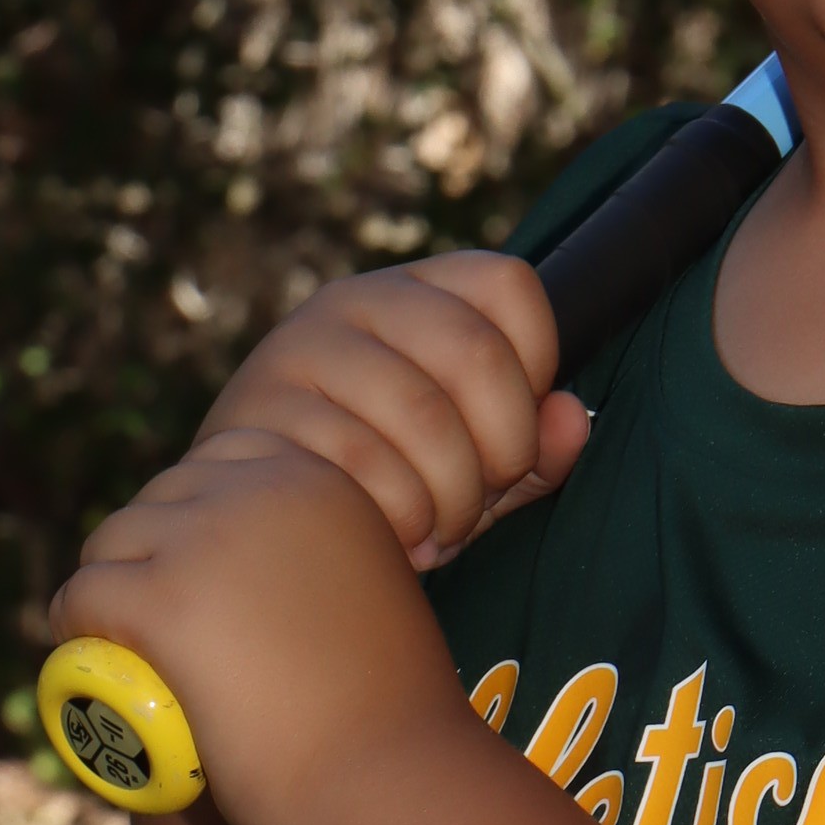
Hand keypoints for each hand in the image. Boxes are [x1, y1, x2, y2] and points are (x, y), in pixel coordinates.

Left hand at [50, 424, 460, 824]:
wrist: (385, 778)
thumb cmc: (387, 716)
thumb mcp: (368, 600)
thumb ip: (322, 565)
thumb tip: (254, 576)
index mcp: (321, 482)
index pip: (226, 460)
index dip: (196, 512)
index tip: (197, 570)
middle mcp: (264, 490)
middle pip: (162, 496)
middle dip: (146, 549)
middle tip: (149, 617)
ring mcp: (207, 539)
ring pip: (114, 542)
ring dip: (108, 586)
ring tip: (117, 641)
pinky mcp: (161, 597)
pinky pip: (86, 594)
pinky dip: (74, 624)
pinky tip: (81, 651)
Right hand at [195, 251, 588, 569]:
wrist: (254, 518)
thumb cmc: (385, 482)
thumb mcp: (474, 462)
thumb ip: (534, 445)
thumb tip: (570, 417)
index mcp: (416, 291)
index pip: (508, 286)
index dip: (537, 364)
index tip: (515, 429)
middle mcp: (355, 300)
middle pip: (476, 353)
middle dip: (503, 449)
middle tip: (486, 499)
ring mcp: (301, 348)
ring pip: (423, 414)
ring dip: (454, 497)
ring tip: (443, 531)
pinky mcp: (262, 409)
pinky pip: (365, 464)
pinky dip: (403, 516)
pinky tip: (401, 538)